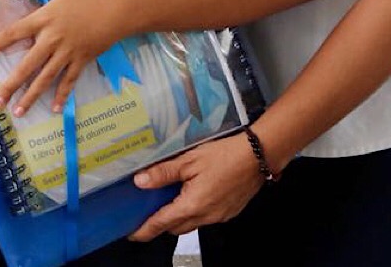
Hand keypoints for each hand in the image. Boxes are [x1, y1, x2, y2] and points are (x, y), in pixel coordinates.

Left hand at [0, 0, 124, 114]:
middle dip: (10, 85)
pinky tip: (54, 109)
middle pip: (27, 65)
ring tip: (18, 112)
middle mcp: (52, 39)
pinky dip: (62, 95)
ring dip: (31, 97)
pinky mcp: (83, 60)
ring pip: (45, 79)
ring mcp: (68, 53)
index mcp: (44, 18)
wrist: (123, 6)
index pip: (13, 34)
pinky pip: (70, 81)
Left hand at [126, 134, 265, 240]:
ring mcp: (219, 216)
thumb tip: (140, 182)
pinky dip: (194, 211)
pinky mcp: (228, 212)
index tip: (132, 234)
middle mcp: (206, 216)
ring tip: (168, 201)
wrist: (258, 156)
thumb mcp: (189, 160)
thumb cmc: (225, 155)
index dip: (145, 230)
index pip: (162, 223)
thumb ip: (163, 173)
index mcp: (193, 205)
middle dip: (161, 224)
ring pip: (191, 224)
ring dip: (179, 217)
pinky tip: (192, 195)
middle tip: (147, 213)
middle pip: (176, 228)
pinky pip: (206, 218)